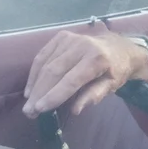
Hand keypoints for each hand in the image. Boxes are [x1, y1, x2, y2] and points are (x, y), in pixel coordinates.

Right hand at [22, 30, 147, 117]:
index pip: (71, 80)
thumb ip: (94, 96)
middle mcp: (81, 45)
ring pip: (45, 64)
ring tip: (28, 104)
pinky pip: (43, 55)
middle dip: (39, 93)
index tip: (39, 109)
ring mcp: (70, 38)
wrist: (119, 47)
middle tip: (29, 112)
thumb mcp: (111, 85)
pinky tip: (30, 88)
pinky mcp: (61, 36)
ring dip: (34, 85)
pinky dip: (34, 72)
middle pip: (54, 71)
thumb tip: (75, 110)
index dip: (54, 95)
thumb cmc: (115, 70)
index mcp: (97, 58)